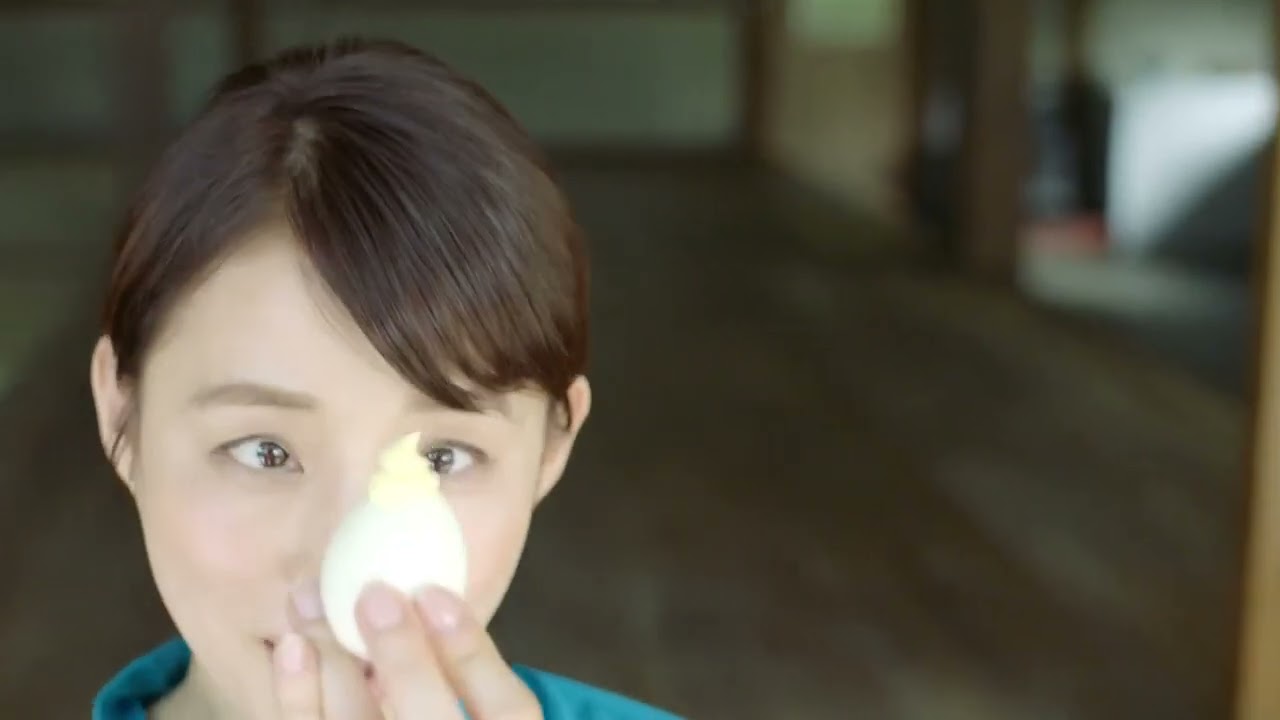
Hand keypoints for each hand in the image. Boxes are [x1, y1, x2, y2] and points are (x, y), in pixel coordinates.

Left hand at [272, 582, 541, 718]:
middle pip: (433, 719)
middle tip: (374, 595)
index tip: (434, 592)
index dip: (475, 652)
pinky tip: (292, 647)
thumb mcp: (475, 682)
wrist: (400, 715)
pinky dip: (297, 696)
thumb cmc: (433, 692)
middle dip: (404, 659)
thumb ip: (464, 650)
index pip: (510, 709)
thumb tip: (433, 577)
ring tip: (309, 599)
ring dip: (333, 664)